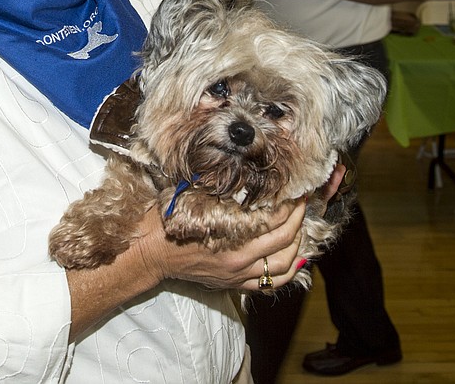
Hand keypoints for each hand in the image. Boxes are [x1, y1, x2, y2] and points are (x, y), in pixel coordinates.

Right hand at [135, 197, 306, 292]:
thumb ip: (217, 187)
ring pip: (283, 265)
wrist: (150, 251)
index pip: (273, 220)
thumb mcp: (191, 195)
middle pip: (284, 241)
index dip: (289, 205)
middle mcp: (239, 258)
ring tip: (301, 227)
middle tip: (303, 203)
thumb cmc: (168, 219)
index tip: (295, 190)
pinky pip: (271, 283)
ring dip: (298, 245)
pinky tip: (295, 257)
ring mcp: (238, 274)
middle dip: (298, 220)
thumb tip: (243, 170)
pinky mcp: (235, 284)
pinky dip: (288, 270)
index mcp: (228, 233)